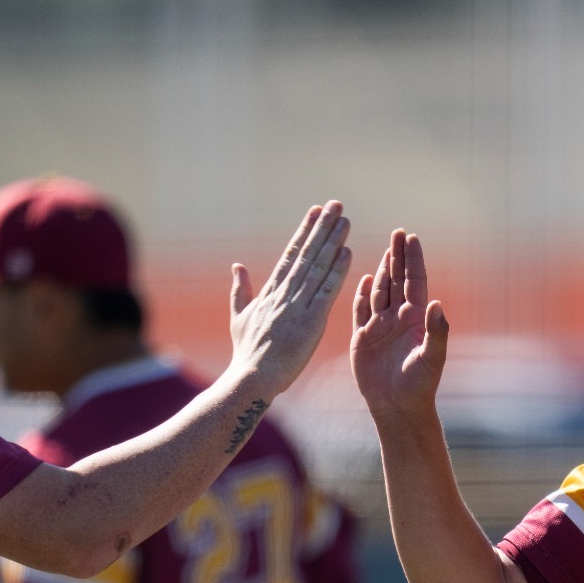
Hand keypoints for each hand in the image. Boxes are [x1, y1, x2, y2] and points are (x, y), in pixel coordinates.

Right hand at [227, 201, 352, 398]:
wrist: (252, 378)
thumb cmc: (247, 353)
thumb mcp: (239, 317)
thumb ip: (241, 290)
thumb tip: (237, 266)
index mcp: (270, 292)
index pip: (291, 255)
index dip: (304, 231)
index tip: (315, 211)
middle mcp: (285, 294)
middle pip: (307, 253)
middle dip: (322, 227)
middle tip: (335, 204)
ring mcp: (298, 306)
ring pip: (318, 266)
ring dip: (332, 241)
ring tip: (344, 219)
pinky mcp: (311, 321)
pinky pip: (327, 291)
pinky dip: (337, 271)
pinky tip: (347, 252)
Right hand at [350, 229, 449, 423]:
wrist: (397, 408)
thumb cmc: (420, 386)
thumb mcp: (432, 358)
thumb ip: (437, 332)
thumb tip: (437, 303)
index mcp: (416, 320)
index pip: (415, 282)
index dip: (413, 260)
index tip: (412, 238)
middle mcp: (398, 319)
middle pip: (397, 280)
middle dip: (397, 256)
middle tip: (398, 232)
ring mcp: (380, 327)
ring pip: (380, 291)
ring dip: (381, 270)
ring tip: (385, 249)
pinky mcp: (363, 339)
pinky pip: (360, 311)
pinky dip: (360, 295)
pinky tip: (363, 279)